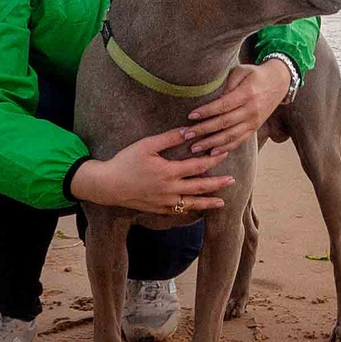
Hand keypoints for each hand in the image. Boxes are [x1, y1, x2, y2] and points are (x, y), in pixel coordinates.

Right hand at [68, 125, 234, 217]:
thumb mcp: (146, 145)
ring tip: (222, 202)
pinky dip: (190, 210)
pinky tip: (197, 209)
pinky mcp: (158, 209)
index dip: (213, 160)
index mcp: (169, 172)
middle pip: (200, 187)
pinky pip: (178, 211)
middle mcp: (170, 189)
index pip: (198, 166)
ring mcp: (164, 202)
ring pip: (191, 203)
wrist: (107, 185)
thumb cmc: (125, 162)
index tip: (224, 154)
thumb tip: (189, 131)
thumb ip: (169, 138)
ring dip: (208, 202)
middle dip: (217, 184)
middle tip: (233, 181)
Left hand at [184, 58, 290, 159]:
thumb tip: (213, 98)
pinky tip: (213, 152)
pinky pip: (240, 140)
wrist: (279, 82)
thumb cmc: (255, 74)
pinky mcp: (255, 128)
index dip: (206, 111)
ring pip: (231, 136)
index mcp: (247, 94)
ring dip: (211, 143)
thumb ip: (228, 83)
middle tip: (186, 135)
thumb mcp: (242, 71)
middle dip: (203, 130)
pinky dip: (226, 148)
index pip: (223, 105)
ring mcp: (254, 121)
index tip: (191, 116)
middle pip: (224, 123)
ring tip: (195, 147)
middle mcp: (251, 110)